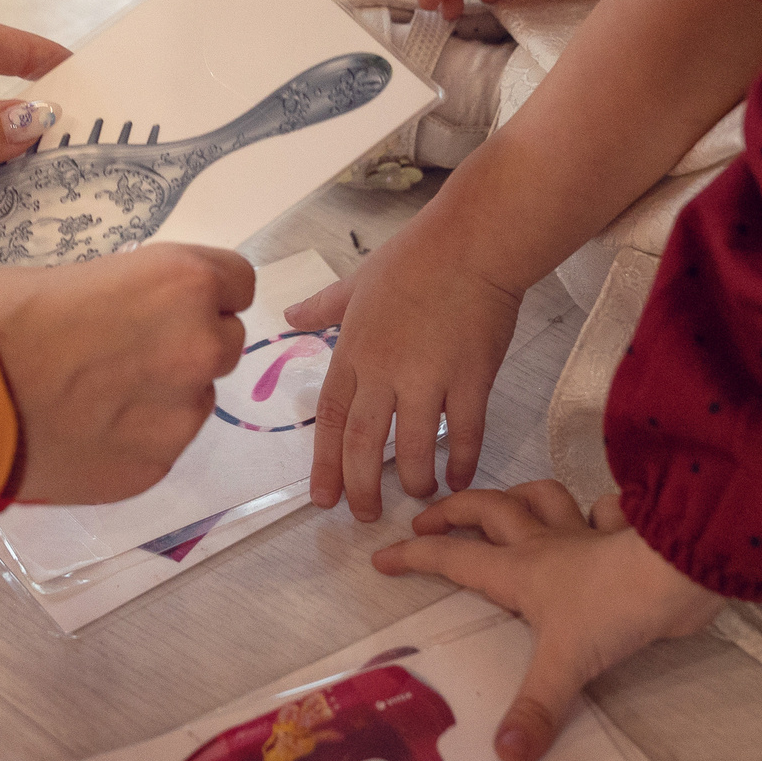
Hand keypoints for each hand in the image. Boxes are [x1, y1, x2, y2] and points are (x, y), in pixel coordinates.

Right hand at [0, 245, 255, 503]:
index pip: (238, 282)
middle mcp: (197, 347)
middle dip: (186, 343)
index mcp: (181, 284)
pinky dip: (132, 438)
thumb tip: (134, 314)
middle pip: (224, 342)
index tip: (169, 302)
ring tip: (93, 398)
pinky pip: (159, 444)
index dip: (203, 291)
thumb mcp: (72, 276)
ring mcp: (180, 416)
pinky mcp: (154, 468)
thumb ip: (127, 295)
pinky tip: (82, 432)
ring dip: (161, 395)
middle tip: (125, 351)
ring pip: (193, 399)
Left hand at [285, 220, 523, 519]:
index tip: (323, 498)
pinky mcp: (472, 378)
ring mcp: (429, 377)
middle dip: (362, 486)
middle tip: (364, 516)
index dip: (325, 462)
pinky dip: (461, 461)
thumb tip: (289, 316)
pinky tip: (458, 480)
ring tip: (417, 498)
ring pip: (414, 446)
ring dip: (414, 479)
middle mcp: (385, 370)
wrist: (472, 243)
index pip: (331, 417)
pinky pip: (465, 432)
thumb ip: (324, 308)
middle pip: (364, 442)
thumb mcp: (357, 283)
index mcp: (354, 351)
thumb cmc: (414, 258)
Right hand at [374, 483, 722, 760]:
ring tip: (501, 502)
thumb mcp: (566, 663)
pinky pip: (603, 510)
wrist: (676, 573)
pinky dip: (595, 509)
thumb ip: (535, 708)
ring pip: (540, 497)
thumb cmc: (612, 608)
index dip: (415, 556)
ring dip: (516, 495)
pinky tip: (594, 518)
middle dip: (452, 510)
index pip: (454, 559)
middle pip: (487, 510)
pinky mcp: (622, 537)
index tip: (383, 557)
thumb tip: (505, 755)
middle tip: (427, 516)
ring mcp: (584, 535)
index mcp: (518, 570)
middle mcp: (544, 544)